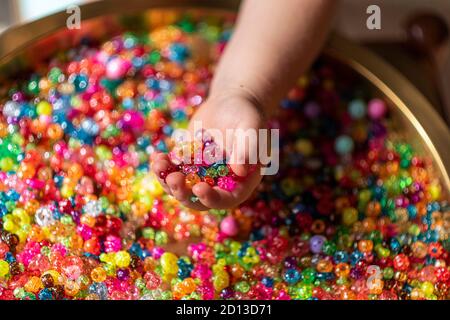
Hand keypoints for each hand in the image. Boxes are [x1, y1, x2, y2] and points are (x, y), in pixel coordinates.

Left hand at [151, 90, 265, 209]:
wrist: (231, 102)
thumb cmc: (248, 115)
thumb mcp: (251, 128)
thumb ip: (248, 149)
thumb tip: (240, 171)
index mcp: (240, 182)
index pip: (226, 199)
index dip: (212, 198)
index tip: (198, 187)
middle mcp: (220, 183)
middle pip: (199, 199)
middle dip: (183, 193)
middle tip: (172, 179)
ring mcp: (202, 175)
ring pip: (182, 188)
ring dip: (168, 181)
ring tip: (158, 164)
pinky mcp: (187, 164)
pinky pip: (173, 171)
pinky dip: (163, 167)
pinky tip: (157, 157)